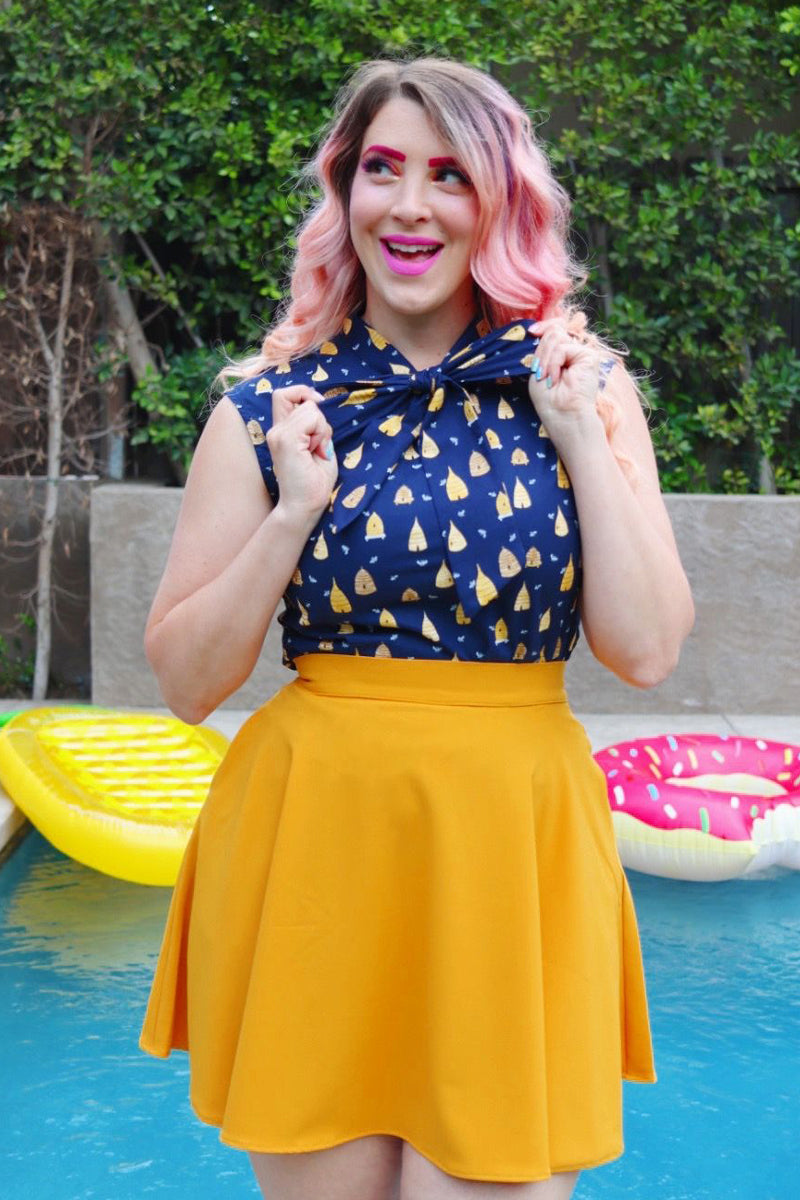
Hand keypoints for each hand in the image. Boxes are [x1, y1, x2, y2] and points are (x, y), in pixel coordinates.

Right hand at [267, 386, 337, 525]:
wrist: (305, 507)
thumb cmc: (314, 482)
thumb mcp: (318, 446)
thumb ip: (314, 426)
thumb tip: (318, 404)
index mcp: (281, 431)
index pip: (284, 394)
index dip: (303, 393)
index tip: (317, 406)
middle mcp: (275, 430)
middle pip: (298, 397)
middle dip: (318, 417)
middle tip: (319, 444)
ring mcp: (278, 434)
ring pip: (310, 409)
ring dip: (321, 428)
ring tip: (317, 451)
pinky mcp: (285, 440)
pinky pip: (312, 418)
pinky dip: (321, 432)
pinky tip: (317, 451)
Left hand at [527, 318, 605, 447]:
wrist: (563, 416)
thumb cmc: (550, 400)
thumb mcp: (539, 370)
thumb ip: (543, 349)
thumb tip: (540, 329)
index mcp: (563, 356)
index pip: (555, 329)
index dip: (543, 326)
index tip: (531, 331)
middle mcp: (574, 352)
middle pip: (553, 332)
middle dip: (541, 352)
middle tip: (540, 374)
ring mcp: (582, 354)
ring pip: (556, 336)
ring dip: (545, 359)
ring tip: (548, 379)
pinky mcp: (589, 356)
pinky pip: (562, 347)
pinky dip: (553, 363)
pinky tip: (556, 378)